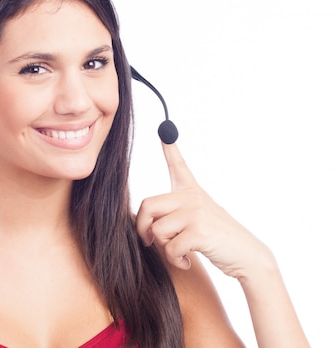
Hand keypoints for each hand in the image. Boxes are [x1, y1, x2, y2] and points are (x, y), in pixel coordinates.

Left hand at [135, 142, 269, 279]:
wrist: (248, 257)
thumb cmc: (218, 241)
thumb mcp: (197, 219)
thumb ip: (174, 214)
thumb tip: (146, 222)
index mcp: (191, 192)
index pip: (177, 166)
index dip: (169, 148)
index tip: (163, 129)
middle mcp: (192, 197)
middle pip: (147, 205)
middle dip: (142, 227)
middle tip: (148, 241)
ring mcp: (196, 212)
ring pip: (156, 229)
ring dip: (162, 247)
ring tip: (178, 253)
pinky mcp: (199, 230)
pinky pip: (170, 247)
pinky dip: (175, 260)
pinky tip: (186, 261)